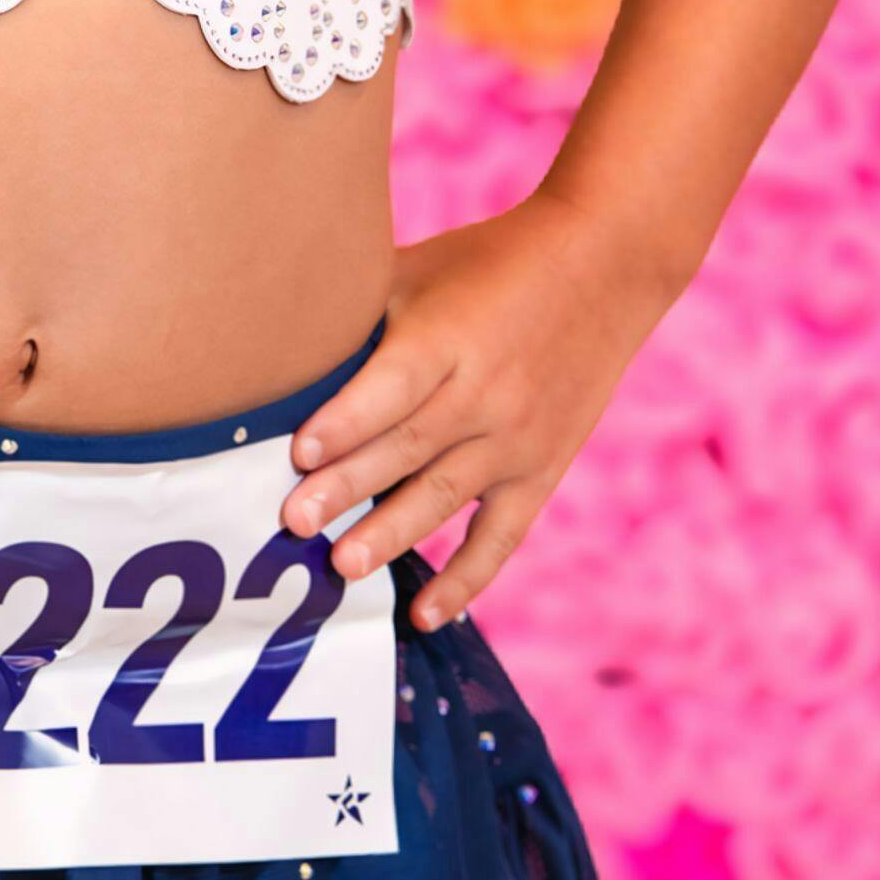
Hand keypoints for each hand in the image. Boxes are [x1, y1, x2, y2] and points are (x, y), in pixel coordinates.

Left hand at [280, 189, 673, 631]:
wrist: (602, 265)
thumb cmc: (488, 263)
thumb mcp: (423, 268)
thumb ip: (362, 313)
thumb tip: (277, 348)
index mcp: (450, 336)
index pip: (395, 386)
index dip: (347, 421)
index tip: (299, 453)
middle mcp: (486, 392)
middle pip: (409, 447)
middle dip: (348, 488)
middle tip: (293, 523)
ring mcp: (518, 437)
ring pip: (447, 495)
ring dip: (393, 535)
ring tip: (343, 567)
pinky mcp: (542, 469)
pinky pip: (502, 535)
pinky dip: (466, 579)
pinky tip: (426, 615)